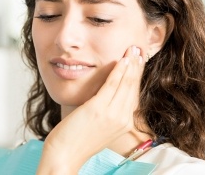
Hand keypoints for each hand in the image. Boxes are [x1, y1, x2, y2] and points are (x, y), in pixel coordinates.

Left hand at [37, 46, 143, 173]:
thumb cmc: (77, 139)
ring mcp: (112, 115)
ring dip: (131, 64)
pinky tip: (122, 60)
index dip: (137, 76)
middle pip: (133, 87)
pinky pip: (112, 85)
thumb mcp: (98, 124)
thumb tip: (106, 93)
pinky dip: (118, 71)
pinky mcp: (99, 109)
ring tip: (133, 50)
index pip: (134, 94)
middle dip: (137, 66)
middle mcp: (122, 119)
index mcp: (124, 123)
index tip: (138, 61)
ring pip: (125, 84)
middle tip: (139, 49)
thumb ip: (106, 110)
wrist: (65, 154)